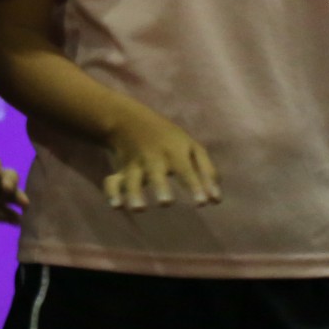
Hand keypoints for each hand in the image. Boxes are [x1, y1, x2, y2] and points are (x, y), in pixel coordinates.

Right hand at [102, 105, 219, 211]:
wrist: (130, 119)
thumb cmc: (169, 139)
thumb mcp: (192, 148)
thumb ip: (207, 172)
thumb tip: (216, 200)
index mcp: (174, 152)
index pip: (186, 170)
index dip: (194, 186)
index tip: (202, 204)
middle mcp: (154, 158)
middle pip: (156, 173)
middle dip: (160, 186)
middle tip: (166, 203)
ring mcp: (135, 164)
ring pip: (132, 179)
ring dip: (134, 192)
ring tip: (139, 208)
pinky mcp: (121, 171)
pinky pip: (113, 182)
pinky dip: (112, 193)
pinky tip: (116, 206)